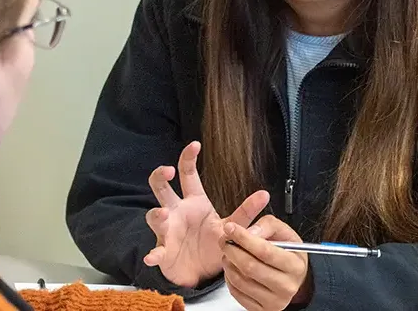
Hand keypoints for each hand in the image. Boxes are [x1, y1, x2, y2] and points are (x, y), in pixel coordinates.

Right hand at [142, 140, 270, 287]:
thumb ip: (246, 212)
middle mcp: (177, 212)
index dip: (188, 158)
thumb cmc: (212, 243)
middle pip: (162, 188)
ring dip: (157, 214)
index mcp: (195, 202)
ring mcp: (167, 231)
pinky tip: (153, 257)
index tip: (194, 145)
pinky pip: (156, 252)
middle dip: (160, 176)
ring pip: (155, 216)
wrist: (202, 272)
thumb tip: (265, 194)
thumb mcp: (231, 225)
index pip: (188, 175)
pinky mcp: (163, 252)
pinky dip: (153, 254)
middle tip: (167, 171)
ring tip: (162, 213)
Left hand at [221, 215, 311, 310]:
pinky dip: (229, 278)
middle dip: (232, 250)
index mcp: (295, 266)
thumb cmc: (289, 253)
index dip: (244, 238)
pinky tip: (233, 268)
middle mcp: (286, 286)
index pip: (265, 251)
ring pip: (240, 281)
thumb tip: (248, 232)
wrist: (295, 278)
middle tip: (224, 240)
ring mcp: (273, 301)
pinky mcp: (261, 309)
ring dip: (228, 264)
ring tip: (229, 253)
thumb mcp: (284, 233)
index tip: (231, 228)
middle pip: (250, 267)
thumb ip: (267, 226)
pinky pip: (237, 293)